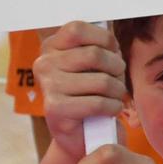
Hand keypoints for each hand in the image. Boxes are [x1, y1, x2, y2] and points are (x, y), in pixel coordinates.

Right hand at [38, 21, 127, 160]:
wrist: (82, 134)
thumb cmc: (92, 92)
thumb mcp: (95, 63)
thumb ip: (100, 45)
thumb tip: (113, 42)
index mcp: (51, 47)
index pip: (78, 29)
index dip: (104, 39)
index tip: (112, 52)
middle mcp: (44, 64)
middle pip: (95, 55)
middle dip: (117, 68)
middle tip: (118, 78)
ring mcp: (48, 86)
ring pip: (102, 80)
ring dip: (118, 90)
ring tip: (115, 95)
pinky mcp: (55, 109)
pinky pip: (98, 103)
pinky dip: (113, 107)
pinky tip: (111, 109)